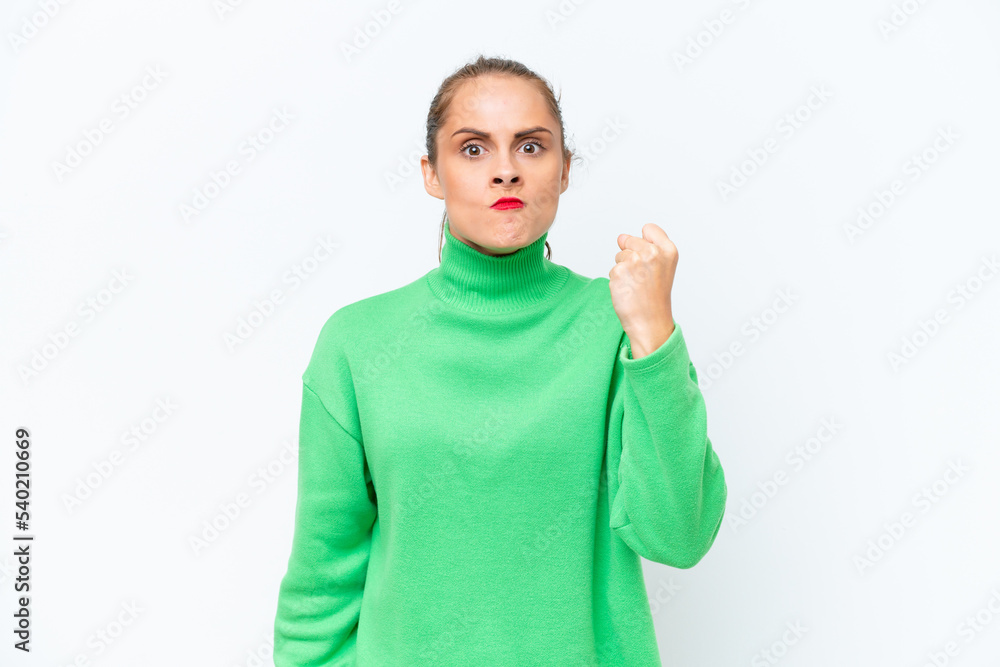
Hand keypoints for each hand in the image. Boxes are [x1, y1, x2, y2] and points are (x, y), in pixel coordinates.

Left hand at [609, 223, 676, 358]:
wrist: (650, 322)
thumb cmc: (655, 298)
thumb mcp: (662, 267)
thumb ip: (645, 246)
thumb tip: (621, 237)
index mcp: (668, 250)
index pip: (649, 228)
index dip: (644, 241)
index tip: (648, 258)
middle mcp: (652, 253)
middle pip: (629, 241)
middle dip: (631, 256)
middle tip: (642, 277)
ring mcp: (635, 262)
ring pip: (619, 256)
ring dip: (623, 270)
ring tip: (636, 285)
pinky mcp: (619, 272)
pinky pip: (612, 270)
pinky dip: (617, 281)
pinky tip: (627, 291)